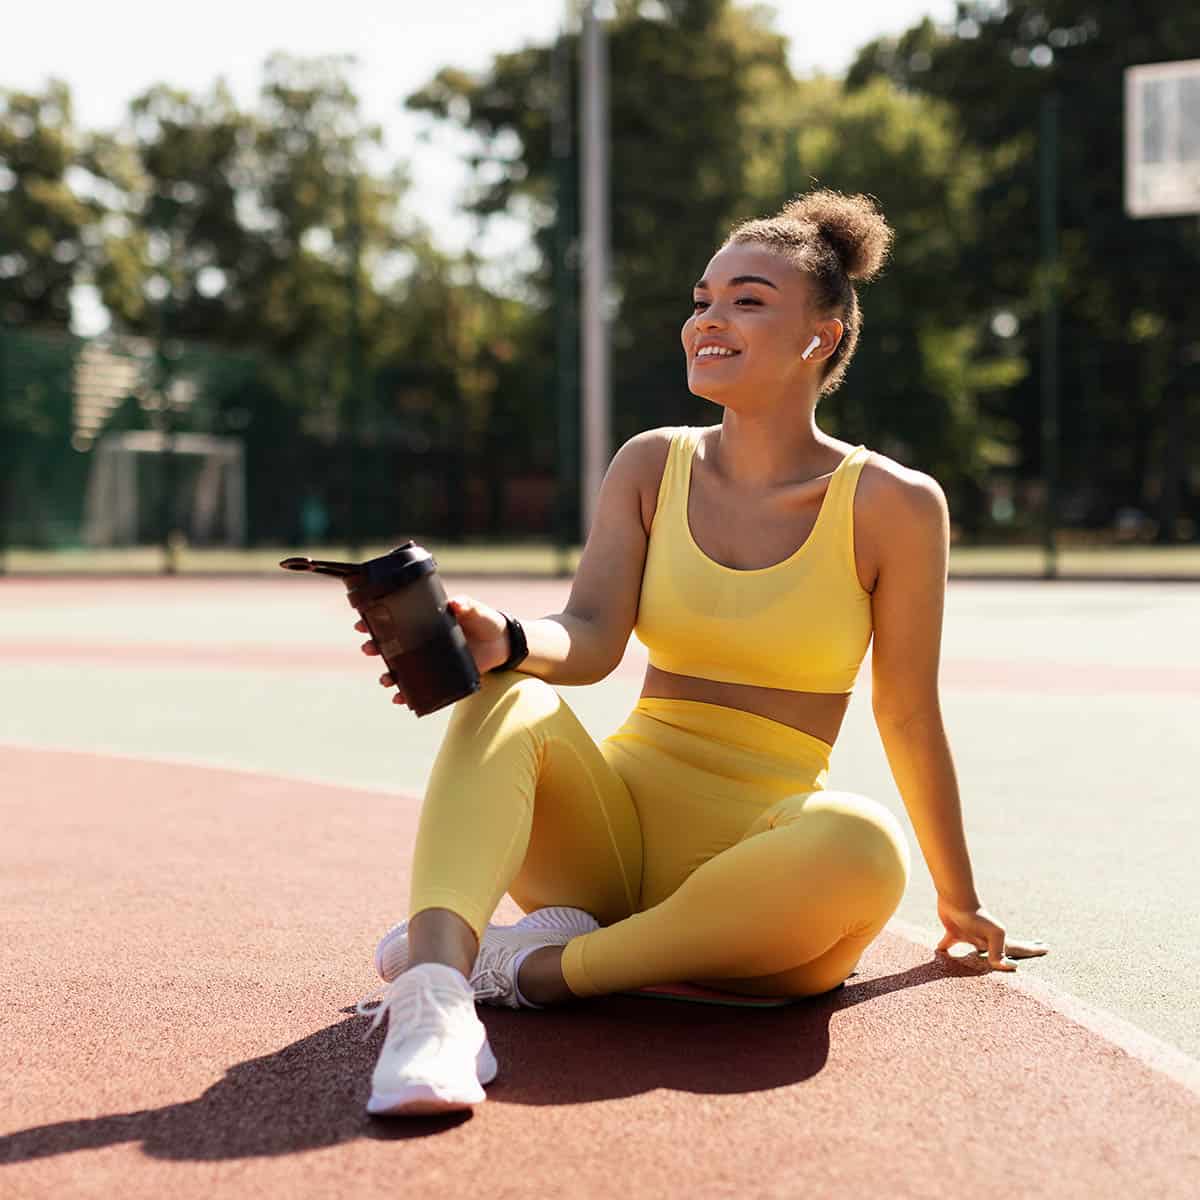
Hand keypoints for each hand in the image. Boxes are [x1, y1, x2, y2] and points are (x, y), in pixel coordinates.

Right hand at [353, 593, 510, 705]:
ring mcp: (430, 659)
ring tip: (384, 679)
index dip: (375, 620)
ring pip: (401, 668)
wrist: (502, 643)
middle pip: (391, 645)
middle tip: (367, 647)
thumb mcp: (476, 610)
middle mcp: (422, 640)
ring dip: (388, 675)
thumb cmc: (486, 621)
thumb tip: (455, 604)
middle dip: (375, 647)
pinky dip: (407, 695)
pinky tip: (399, 699)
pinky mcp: (440, 675)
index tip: (361, 622)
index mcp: (425, 621)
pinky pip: (419, 687)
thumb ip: (467, 606)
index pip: (395, 619)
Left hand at [936, 895, 1049, 971]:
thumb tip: (1005, 967)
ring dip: (981, 955)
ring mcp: (972, 935)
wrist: (956, 899)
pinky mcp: (954, 931)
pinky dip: (945, 947)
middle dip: (1016, 952)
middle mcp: (987, 939)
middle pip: (1004, 949)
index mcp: (1000, 940)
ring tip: (983, 957)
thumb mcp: (994, 934)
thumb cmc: (976, 916)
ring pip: (978, 949)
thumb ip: (998, 952)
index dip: (1031, 951)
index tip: (1046, 947)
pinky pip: (950, 943)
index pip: (1018, 949)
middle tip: (1032, 948)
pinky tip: (940, 950)